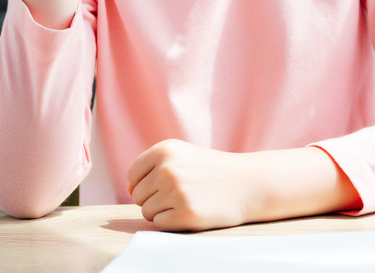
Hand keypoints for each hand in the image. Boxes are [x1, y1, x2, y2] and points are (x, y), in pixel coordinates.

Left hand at [127, 140, 250, 230]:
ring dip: (163, 211)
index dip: (144, 183)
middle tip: (181, 192)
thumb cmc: (210, 170)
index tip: (164, 183)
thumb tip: (128, 190)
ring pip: (147, 211)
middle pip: (137, 195)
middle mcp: (167, 168)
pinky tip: (190, 211)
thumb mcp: (182, 156)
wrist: (246, 183)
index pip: (132, 175)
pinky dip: (171, 222)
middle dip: (154, 198)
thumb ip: (153, 168)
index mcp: (164, 149)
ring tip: (187, 200)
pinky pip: (159, 224)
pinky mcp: (185, 214)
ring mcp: (176, 191)